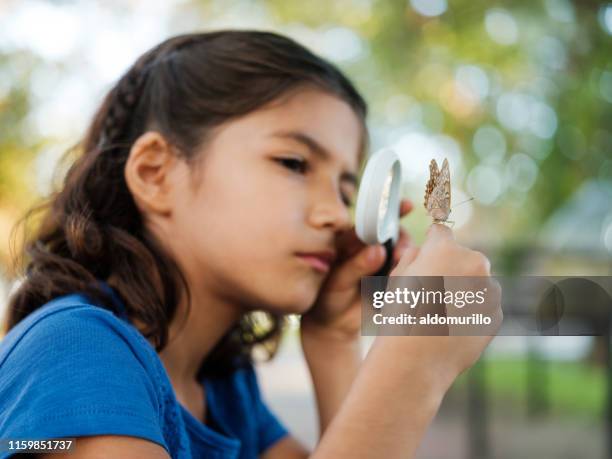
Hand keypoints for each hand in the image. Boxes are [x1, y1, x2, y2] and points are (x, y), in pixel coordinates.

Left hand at [301, 199, 417, 340]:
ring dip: (409, 259)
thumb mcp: (336, 283)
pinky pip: (409, 274)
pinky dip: (414, 275)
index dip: (389, 210)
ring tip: (402, 269)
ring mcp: (385, 264)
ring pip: (405, 254)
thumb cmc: (327, 299)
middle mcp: (371, 248)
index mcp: (352, 241)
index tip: (406, 206)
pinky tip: (410, 283)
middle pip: (394, 235)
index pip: (371, 221)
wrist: (334, 326)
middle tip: (400, 253)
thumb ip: (355, 266)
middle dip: (402, 240)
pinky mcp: (395, 281)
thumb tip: (378, 250)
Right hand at [383, 223, 501, 376]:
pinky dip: (471, 312)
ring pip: (476, 282)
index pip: (441, 232)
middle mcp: (474, 264)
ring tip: (439, 314)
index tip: (427, 251)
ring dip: (463, 291)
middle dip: (451, 268)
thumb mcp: (396, 278)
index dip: (431, 242)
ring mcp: (489, 291)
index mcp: (446, 249)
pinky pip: (484, 306)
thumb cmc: (401, 317)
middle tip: (430, 292)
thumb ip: (413, 256)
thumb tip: (424, 251)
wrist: (416, 361)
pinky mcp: (496, 316)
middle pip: (464, 257)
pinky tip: (450, 327)